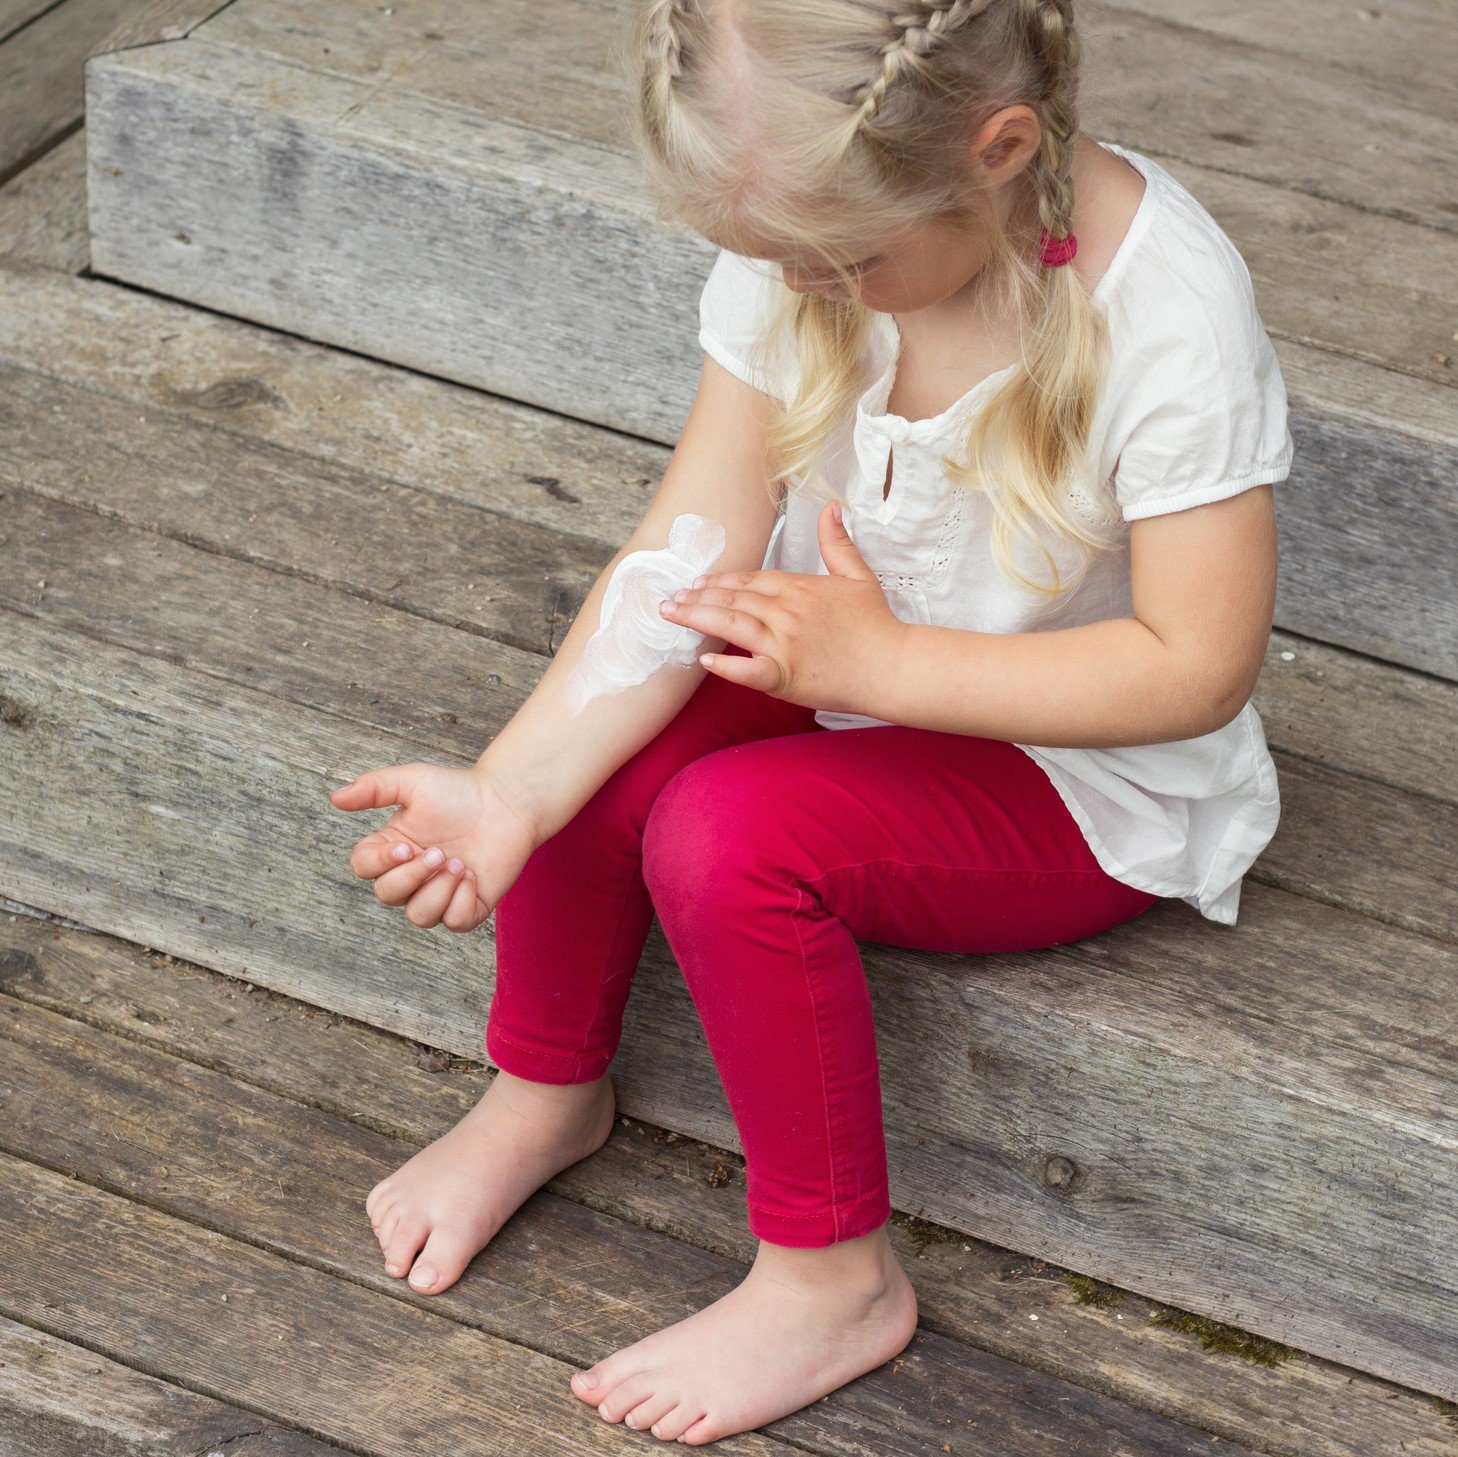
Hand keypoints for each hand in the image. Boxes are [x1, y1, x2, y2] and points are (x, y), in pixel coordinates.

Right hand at [328, 761, 541, 931]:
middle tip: (440, 852)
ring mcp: (440, 893)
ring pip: (419, 916)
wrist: (507, 802)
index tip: (405, 846)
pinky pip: (454, 923)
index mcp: (392, 848)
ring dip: (438, 891)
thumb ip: (374, 787)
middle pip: (388, 895)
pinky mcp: (469, 906)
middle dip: (413, 876)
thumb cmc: (459, 791)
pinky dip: (461, 903)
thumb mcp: (413, 781)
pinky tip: (474, 877)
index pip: (363, 868)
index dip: (379, 864)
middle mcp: (412, 875)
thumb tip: (334, 798)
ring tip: (461, 864)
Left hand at [657, 499, 906, 712]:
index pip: (751, 580)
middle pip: (734, 600)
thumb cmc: (876, 625)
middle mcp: (787, 613)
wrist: (893, 666)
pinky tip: (705, 662)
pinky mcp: (787, 676)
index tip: (697, 582)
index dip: (721, 581)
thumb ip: (837, 542)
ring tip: (673, 616)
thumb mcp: (858, 575)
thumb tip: (831, 506)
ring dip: (699, 619)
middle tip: (669, 599)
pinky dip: (727, 667)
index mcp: (800, 588)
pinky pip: (749, 671)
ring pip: (733, 626)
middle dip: (698, 598)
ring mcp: (785, 644)